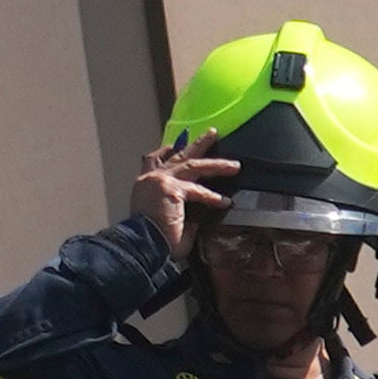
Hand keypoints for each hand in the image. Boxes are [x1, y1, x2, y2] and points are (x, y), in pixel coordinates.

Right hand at [133, 141, 235, 257]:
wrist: (142, 244)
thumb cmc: (153, 239)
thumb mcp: (167, 219)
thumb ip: (182, 211)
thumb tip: (198, 213)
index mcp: (145, 184)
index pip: (154, 159)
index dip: (167, 151)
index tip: (176, 144)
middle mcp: (151, 178)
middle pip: (178, 155)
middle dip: (198, 144)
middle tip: (213, 134)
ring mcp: (161, 181)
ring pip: (193, 166)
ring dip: (216, 165)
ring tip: (234, 165)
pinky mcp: (171, 189)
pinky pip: (197, 191)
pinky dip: (212, 197)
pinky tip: (225, 202)